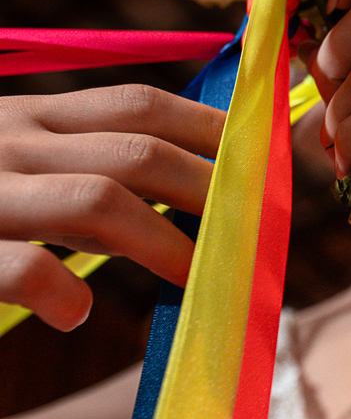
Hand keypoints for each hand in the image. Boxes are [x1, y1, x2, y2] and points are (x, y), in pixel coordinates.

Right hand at [0, 85, 223, 329]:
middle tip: (246, 233)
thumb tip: (197, 197)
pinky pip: (26, 269)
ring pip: (97, 201)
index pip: (140, 106)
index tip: (258, 165)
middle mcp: (8, 141)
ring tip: (194, 278)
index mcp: (31, 117)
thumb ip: (91, 172)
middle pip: (139, 154)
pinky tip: (75, 313)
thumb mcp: (23, 166)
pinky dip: (62, 292)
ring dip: (163, 243)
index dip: (211, 132)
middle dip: (208, 193)